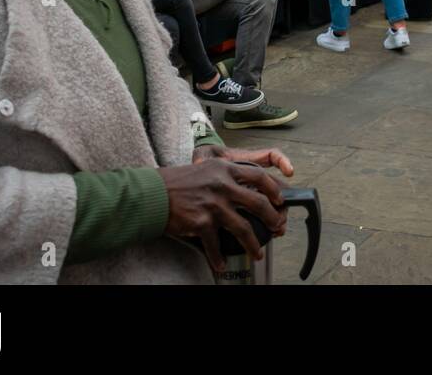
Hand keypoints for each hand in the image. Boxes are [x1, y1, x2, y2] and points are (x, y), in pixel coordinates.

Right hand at [161, 150, 293, 273]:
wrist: (151, 194)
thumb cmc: (176, 181)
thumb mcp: (205, 168)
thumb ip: (225, 175)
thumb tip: (245, 191)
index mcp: (225, 169)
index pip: (259, 176)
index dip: (273, 189)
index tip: (280, 199)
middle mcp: (223, 185)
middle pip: (258, 203)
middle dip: (272, 218)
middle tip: (277, 227)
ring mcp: (214, 205)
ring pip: (243, 228)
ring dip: (253, 244)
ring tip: (257, 253)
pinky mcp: (202, 223)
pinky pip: (216, 245)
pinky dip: (219, 257)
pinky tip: (221, 264)